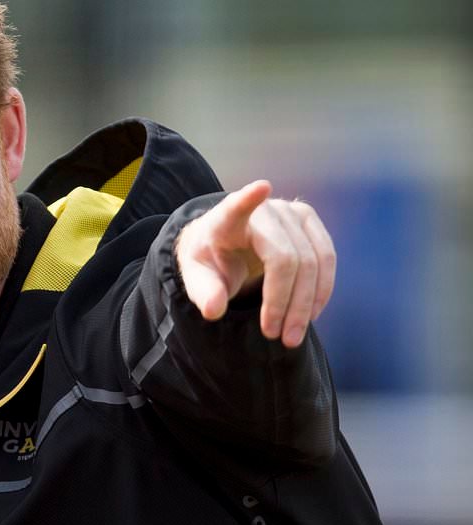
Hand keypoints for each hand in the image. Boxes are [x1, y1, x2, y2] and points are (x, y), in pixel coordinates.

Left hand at [175, 180, 335, 347]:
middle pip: (287, 258)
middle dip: (286, 302)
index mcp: (226, 219)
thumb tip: (213, 310)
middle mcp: (265, 210)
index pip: (236, 206)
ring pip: (314, 261)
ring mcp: (292, 212)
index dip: (248, 199)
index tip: (261, 188)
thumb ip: (203, 292)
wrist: (225, 243)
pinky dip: (321, 291)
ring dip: (307, 303)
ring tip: (292, 335)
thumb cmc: (210, 259)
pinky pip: (327, 259)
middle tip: (276, 336)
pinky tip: (309, 315)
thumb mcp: (197, 277)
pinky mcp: (310, 222)